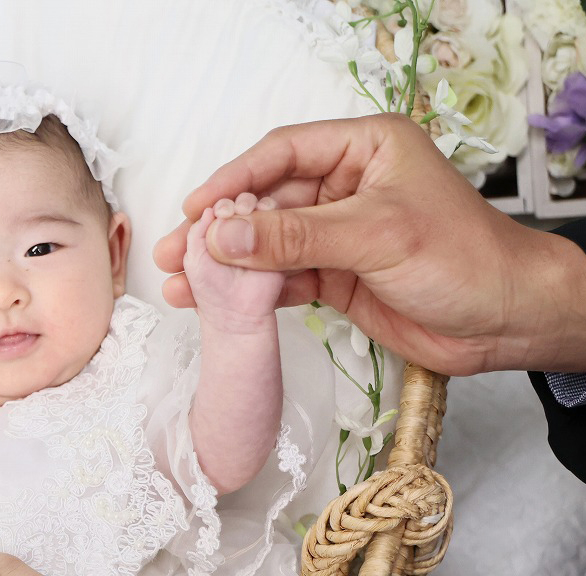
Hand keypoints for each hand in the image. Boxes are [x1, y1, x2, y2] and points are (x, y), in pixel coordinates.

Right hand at [154, 113, 585, 374]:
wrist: (505, 321)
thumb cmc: (463, 258)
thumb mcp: (374, 236)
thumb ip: (294, 236)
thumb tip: (223, 238)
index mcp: (366, 150)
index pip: (283, 153)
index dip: (235, 179)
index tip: (196, 207)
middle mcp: (347, 186)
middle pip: (266, 201)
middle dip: (220, 229)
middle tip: (175, 250)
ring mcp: (338, 233)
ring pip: (267, 244)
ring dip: (227, 265)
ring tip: (182, 284)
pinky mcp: (335, 275)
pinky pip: (280, 278)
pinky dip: (249, 292)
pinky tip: (214, 303)